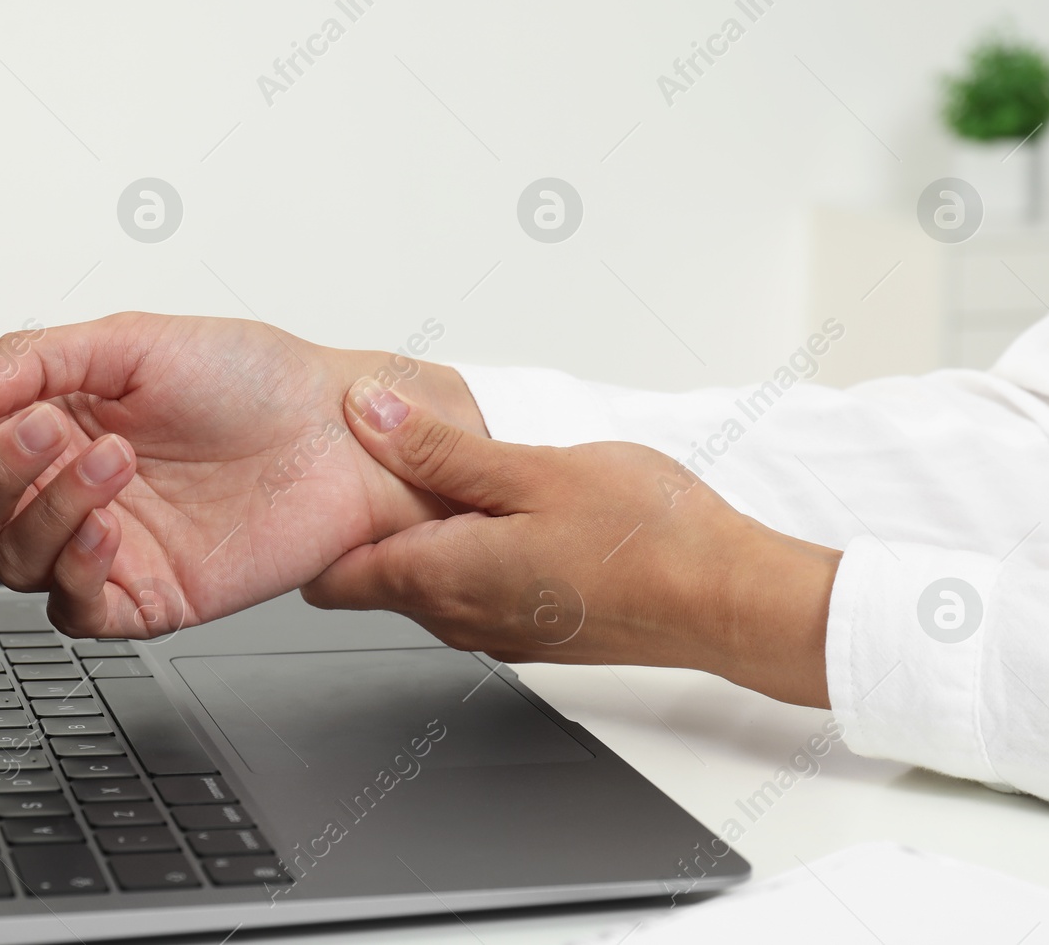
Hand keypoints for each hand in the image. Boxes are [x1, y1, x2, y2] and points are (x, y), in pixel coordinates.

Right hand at [0, 314, 484, 637]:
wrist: (346, 433)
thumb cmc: (257, 380)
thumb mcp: (134, 339)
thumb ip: (35, 359)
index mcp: (58, 423)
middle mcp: (72, 489)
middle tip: (44, 431)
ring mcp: (109, 546)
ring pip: (13, 562)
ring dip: (44, 508)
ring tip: (109, 459)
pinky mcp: (148, 595)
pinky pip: (75, 608)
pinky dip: (76, 567)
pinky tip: (107, 525)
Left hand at [303, 379, 840, 707]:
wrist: (729, 600)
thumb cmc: (646, 538)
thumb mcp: (532, 469)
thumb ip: (438, 450)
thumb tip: (366, 416)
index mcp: (442, 580)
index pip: (331, 578)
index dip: (319, 524)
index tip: (327, 473)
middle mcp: (459, 620)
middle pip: (376, 576)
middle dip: (374, 519)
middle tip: (397, 448)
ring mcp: (498, 633)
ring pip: (427, 581)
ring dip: (429, 531)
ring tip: (462, 470)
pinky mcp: (534, 632)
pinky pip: (474, 590)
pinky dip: (470, 550)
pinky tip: (511, 509)